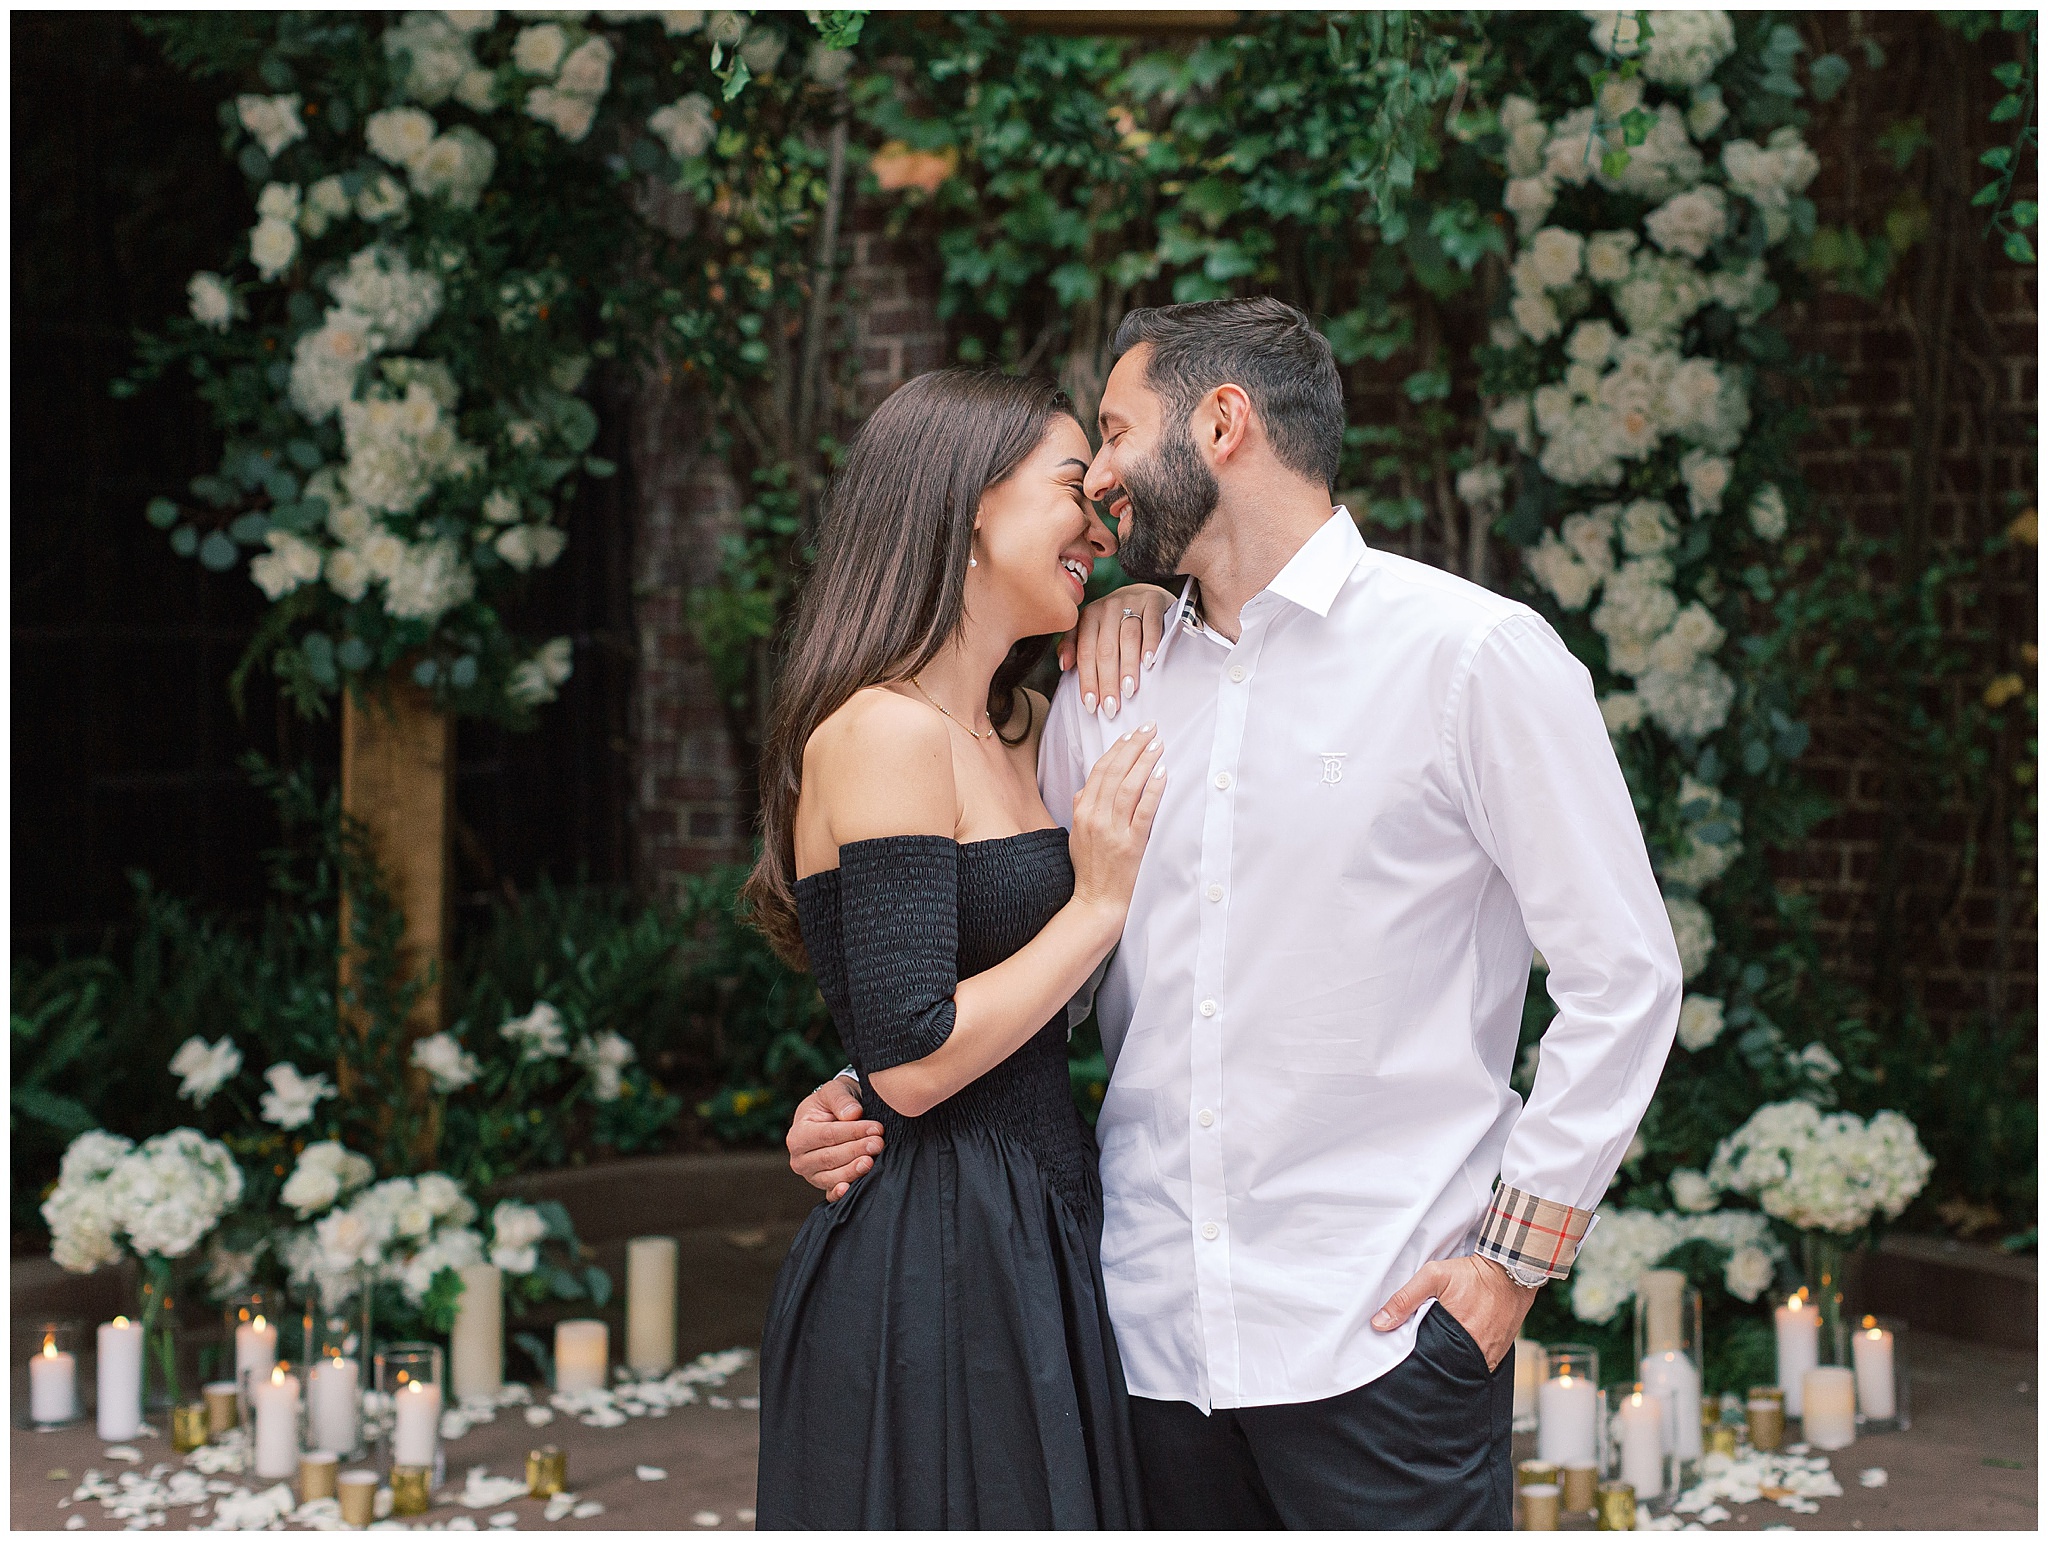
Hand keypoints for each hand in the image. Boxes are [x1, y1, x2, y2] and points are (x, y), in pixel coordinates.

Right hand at [785, 1076, 885, 1201]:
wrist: (837, 1116)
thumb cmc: (834, 1103)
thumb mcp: (835, 1091)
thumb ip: (841, 1100)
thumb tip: (853, 1114)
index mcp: (798, 1135)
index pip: (827, 1135)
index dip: (852, 1132)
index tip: (876, 1128)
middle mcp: (800, 1159)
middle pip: (830, 1157)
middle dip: (856, 1150)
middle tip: (878, 1143)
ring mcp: (811, 1175)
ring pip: (832, 1176)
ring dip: (853, 1170)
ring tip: (871, 1161)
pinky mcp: (824, 1186)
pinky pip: (831, 1194)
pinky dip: (839, 1193)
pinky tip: (849, 1189)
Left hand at [1055, 584, 1174, 716]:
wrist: (1146, 594)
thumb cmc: (1116, 621)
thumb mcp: (1092, 629)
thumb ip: (1074, 645)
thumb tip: (1064, 665)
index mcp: (1089, 616)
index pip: (1086, 652)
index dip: (1087, 680)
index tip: (1092, 705)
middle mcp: (1108, 607)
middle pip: (1106, 649)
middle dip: (1107, 681)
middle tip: (1112, 706)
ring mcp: (1131, 601)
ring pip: (1127, 638)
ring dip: (1128, 666)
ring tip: (1128, 690)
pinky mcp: (1153, 600)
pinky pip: (1151, 623)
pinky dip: (1150, 643)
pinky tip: (1149, 662)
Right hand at [1067, 722, 1166, 920]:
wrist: (1095, 900)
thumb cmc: (1089, 867)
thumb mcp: (1077, 833)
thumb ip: (1081, 807)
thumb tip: (1087, 787)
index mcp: (1081, 811)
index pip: (1099, 771)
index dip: (1116, 750)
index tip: (1130, 734)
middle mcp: (1095, 817)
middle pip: (1114, 773)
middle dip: (1133, 746)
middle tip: (1150, 729)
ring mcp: (1112, 831)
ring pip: (1128, 787)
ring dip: (1145, 761)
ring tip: (1158, 744)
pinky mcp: (1131, 844)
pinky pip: (1143, 811)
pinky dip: (1153, 790)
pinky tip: (1162, 773)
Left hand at [1371, 1255, 1535, 1371]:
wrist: (1513, 1270)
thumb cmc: (1473, 1273)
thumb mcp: (1434, 1276)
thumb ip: (1405, 1299)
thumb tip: (1379, 1324)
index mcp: (1456, 1338)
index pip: (1428, 1362)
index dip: (1415, 1361)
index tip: (1403, 1359)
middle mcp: (1476, 1353)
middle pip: (1445, 1368)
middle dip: (1432, 1363)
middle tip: (1420, 1354)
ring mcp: (1490, 1356)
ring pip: (1462, 1367)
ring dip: (1450, 1360)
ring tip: (1438, 1351)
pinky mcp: (1499, 1353)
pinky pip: (1478, 1362)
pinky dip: (1466, 1357)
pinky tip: (1457, 1347)